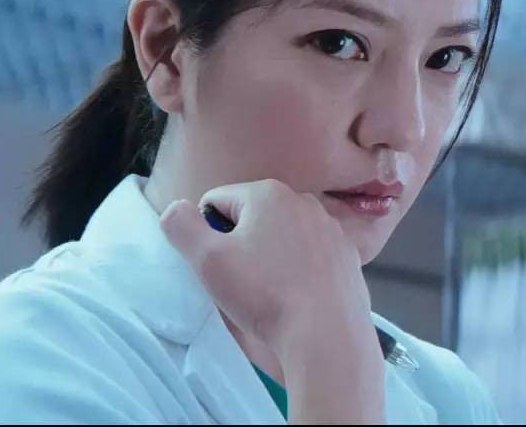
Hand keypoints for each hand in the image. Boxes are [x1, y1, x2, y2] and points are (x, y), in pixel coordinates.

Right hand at [159, 178, 385, 422]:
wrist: (326, 332)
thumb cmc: (263, 293)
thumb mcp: (207, 259)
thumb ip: (182, 226)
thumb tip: (177, 209)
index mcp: (268, 193)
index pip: (216, 201)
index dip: (206, 233)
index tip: (217, 264)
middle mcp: (305, 201)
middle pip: (252, 217)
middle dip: (240, 243)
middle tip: (242, 280)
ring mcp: (331, 227)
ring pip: (283, 236)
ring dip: (270, 256)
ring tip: (270, 291)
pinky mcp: (348, 254)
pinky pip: (310, 255)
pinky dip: (299, 269)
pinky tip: (297, 294)